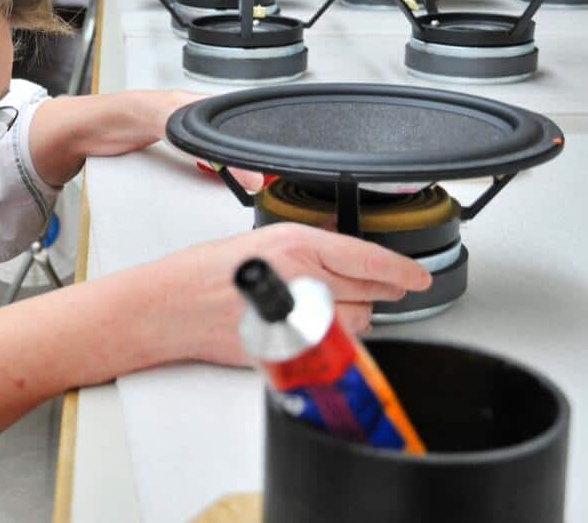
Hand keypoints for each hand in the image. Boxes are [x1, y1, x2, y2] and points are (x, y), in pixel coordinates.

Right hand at [144, 223, 432, 366]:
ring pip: (357, 323)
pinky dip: (331, 339)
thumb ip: (303, 248)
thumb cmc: (200, 273)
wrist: (168, 305)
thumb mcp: (257, 240)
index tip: (418, 276)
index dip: (402, 270)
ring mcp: (297, 316)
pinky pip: (331, 346)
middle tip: (377, 289)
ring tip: (322, 308)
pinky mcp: (290, 346)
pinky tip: (309, 328)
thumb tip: (338, 259)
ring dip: (352, 317)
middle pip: (370, 292)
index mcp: (295, 243)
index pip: (369, 258)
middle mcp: (302, 277)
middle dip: (376, 292)